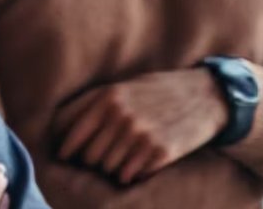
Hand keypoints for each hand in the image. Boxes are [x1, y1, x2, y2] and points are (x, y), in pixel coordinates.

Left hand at [51, 68, 226, 185]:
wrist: (204, 95)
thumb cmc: (155, 90)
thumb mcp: (121, 86)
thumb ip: (92, 102)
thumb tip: (57, 124)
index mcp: (107, 97)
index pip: (72, 132)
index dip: (65, 148)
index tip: (64, 156)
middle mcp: (122, 116)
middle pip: (89, 155)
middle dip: (89, 160)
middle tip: (94, 160)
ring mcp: (142, 136)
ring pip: (108, 168)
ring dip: (110, 168)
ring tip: (118, 159)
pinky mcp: (161, 152)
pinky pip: (131, 176)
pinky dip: (129, 174)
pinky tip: (135, 164)